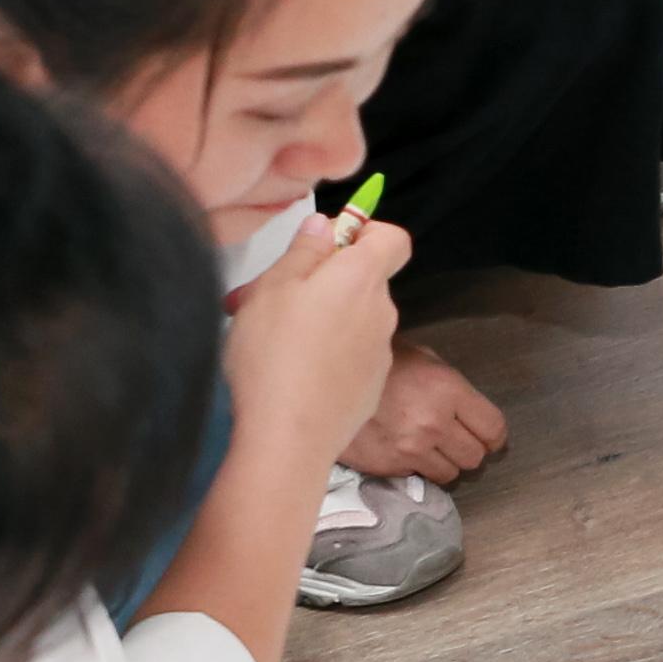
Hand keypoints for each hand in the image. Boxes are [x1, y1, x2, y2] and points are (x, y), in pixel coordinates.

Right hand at [224, 209, 409, 469]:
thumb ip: (304, 250)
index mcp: (362, 278)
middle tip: (269, 298)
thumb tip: (325, 226)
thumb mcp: (273, 287)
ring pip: (353, 321)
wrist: (288, 436)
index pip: (393, 239)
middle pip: (363, 282)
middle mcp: (382, 312)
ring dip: (320, 320)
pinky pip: (351, 357)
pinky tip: (290, 372)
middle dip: (322, 283)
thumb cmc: (275, 354)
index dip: (366, 234)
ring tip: (269, 339)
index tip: (328, 245)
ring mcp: (380, 353)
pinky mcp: (371, 387)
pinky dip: (326, 356)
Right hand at [337, 338, 506, 482]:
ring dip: (444, 462)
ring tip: (428, 446)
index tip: (488, 436)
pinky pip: (418, 477)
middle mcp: (434, 423)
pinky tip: (402, 449)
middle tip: (455, 440)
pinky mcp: (389, 468)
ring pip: (450, 473)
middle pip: (475, 456)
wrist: (324, 383)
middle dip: (469, 449)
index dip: (493, 435)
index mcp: (447, 389)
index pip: (493, 427)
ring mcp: (411, 449)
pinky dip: (415, 468)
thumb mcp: (420, 357)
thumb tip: (468, 407)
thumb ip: (449, 383)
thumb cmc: (377, 364)